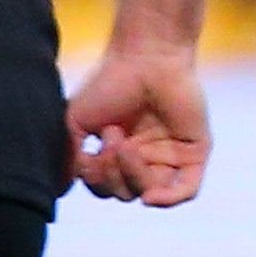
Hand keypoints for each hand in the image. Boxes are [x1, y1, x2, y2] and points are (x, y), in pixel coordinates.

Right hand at [63, 45, 206, 205]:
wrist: (146, 57)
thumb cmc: (110, 82)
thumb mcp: (75, 121)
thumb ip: (69, 156)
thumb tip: (61, 190)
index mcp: (120, 153)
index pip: (106, 187)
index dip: (95, 177)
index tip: (91, 145)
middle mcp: (146, 157)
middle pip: (126, 192)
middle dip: (111, 173)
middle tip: (111, 136)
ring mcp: (171, 155)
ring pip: (150, 191)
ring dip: (131, 174)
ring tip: (123, 141)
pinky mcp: (194, 151)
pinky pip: (186, 190)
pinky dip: (168, 200)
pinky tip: (151, 197)